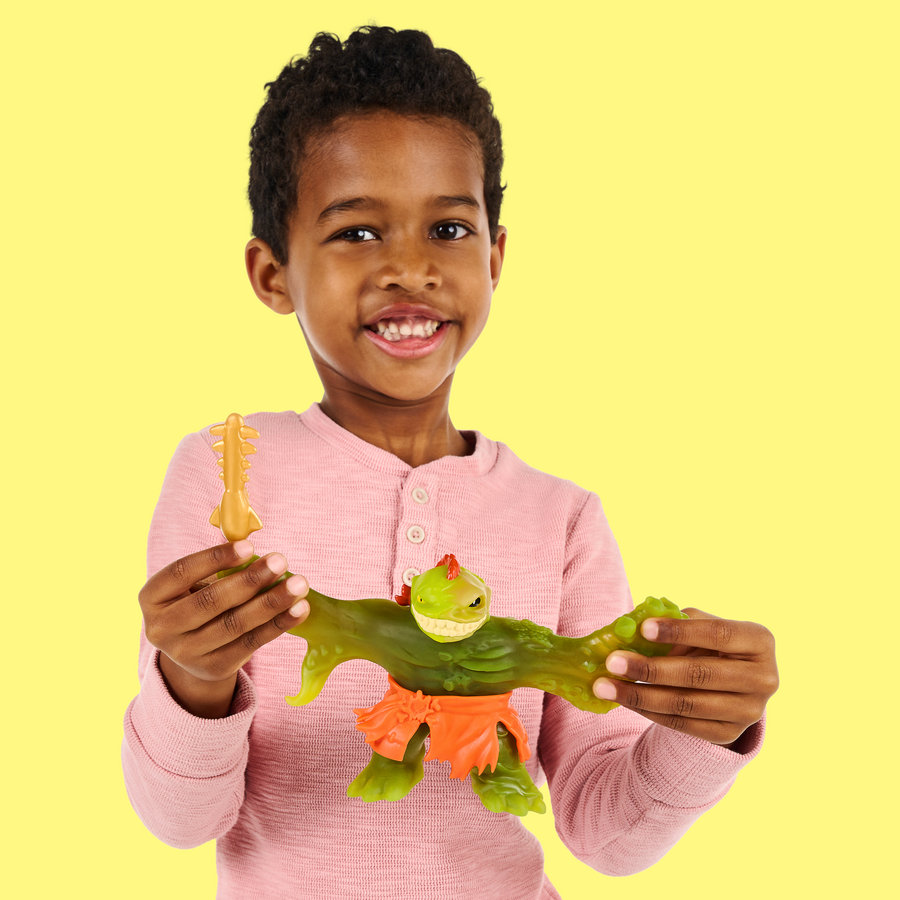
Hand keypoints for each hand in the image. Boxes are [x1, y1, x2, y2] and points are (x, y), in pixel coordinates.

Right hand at [138, 540, 309, 717]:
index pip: (181, 572)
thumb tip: (259, 552)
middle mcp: (162, 628)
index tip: (249, 546)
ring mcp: (186, 653)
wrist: (191, 653)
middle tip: (280, 561)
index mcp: (152, 597)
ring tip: (299, 585)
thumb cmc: (198, 601)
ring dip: (271, 603)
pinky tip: (299, 609)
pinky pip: (252, 643)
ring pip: (235, 624)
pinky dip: (278, 624)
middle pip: (211, 601)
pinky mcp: (214, 668)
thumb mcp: (193, 584)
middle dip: (249, 580)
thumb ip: (218, 567)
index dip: (215, 558)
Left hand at [592, 608, 777, 747]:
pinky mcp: (728, 734)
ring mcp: (748, 711)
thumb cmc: (711, 644)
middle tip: (612, 661)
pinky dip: (647, 711)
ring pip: (686, 704)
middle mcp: (763, 679)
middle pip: (699, 674)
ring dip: (640, 694)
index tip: (642, 629)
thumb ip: (676, 623)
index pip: (719, 634)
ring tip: (605, 685)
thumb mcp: (701, 627)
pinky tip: (622, 699)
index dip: (680, 631)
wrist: (733, 683)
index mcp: (759, 641)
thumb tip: (632, 628)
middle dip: (650, 668)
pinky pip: (681, 724)